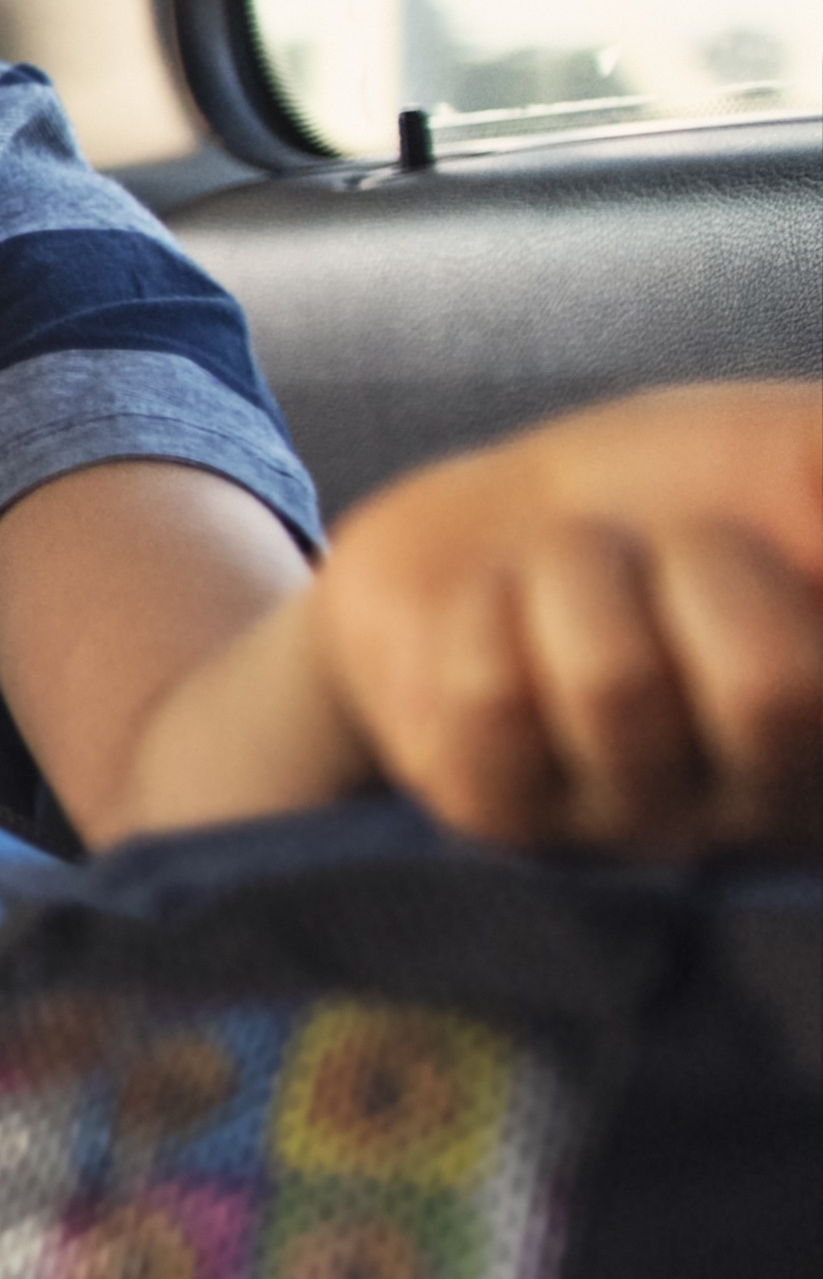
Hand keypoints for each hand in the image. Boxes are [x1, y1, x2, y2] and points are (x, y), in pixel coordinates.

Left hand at [294, 382, 822, 853]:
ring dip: (581, 572)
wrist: (514, 508)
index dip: (772, 604)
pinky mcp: (507, 814)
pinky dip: (489, 607)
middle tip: (673, 551)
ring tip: (583, 574)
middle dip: (707, 561)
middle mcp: (781, 800)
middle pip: (776, 690)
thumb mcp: (815, 454)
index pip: (822, 693)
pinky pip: (491, 695)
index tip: (778, 551)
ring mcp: (642, 824)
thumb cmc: (701, 484)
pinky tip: (505, 616)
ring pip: (615, 680)